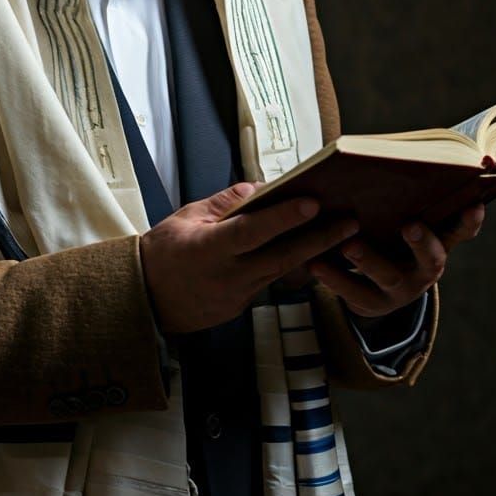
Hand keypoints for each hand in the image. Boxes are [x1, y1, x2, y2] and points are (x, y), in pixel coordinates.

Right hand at [139, 182, 359, 334]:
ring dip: (315, 253)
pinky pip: (272, 282)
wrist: (144, 300)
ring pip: (284, 271)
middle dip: (320, 239)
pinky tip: (315, 253)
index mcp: (209, 249)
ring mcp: (237, 296)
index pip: (252, 231)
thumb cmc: (163, 252)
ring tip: (345, 235)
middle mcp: (228, 276)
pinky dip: (294, 267)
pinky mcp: (242, 306)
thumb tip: (259, 189)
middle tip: (350, 222)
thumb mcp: (186, 217)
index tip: (311, 203)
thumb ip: (225, 203)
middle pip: (281, 257)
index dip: (283, 217)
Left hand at [309, 204, 484, 318]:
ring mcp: (400, 289)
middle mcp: (424, 268)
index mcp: (437, 242)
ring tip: (349, 245)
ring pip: (388, 276)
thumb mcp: (399, 219)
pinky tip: (315, 264)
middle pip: (431, 258)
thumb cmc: (387, 235)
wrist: (372, 288)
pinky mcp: (372, 303)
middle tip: (409, 225)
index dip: (469, 220)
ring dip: (369, 260)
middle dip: (422, 241)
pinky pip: (353, 292)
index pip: (459, 231)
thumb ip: (402, 197)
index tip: (475, 203)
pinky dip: (334, 278)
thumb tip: (386, 154)